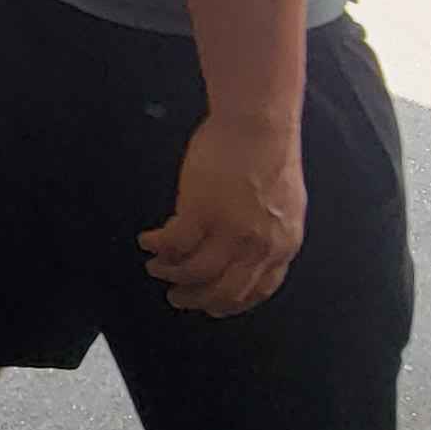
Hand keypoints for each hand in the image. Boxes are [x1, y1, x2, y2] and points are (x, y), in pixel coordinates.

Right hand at [141, 114, 303, 316]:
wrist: (259, 123)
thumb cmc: (269, 152)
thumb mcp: (282, 204)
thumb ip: (267, 231)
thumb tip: (244, 248)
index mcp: (282, 244)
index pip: (257, 290)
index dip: (230, 303)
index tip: (212, 307)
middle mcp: (258, 246)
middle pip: (223, 291)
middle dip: (196, 299)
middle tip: (177, 297)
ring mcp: (230, 232)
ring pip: (194, 272)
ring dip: (170, 274)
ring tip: (157, 268)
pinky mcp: (200, 212)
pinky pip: (173, 244)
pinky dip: (157, 247)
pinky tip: (148, 241)